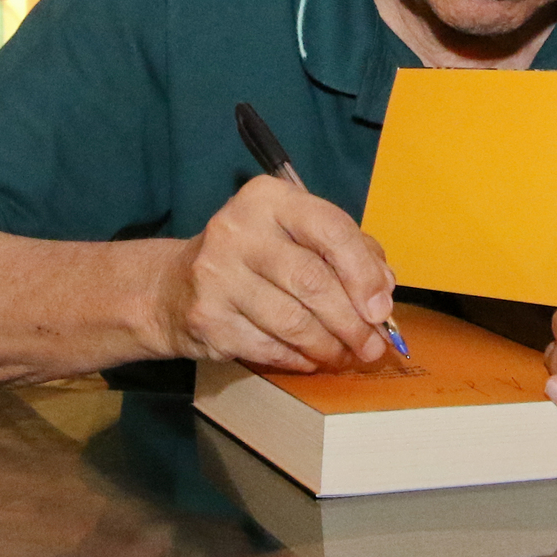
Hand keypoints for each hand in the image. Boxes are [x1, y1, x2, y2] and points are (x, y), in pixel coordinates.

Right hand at [155, 175, 393, 371]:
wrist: (174, 286)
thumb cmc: (253, 257)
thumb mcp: (295, 234)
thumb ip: (344, 250)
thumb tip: (382, 289)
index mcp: (268, 198)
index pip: (330, 229)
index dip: (364, 272)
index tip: (381, 308)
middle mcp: (238, 229)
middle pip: (313, 281)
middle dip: (352, 322)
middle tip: (372, 345)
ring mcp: (217, 274)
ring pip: (294, 321)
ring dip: (330, 346)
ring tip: (346, 355)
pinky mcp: (208, 317)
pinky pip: (270, 347)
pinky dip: (299, 358)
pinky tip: (310, 357)